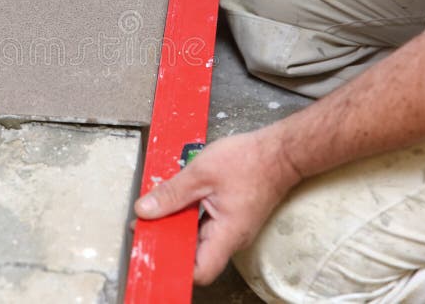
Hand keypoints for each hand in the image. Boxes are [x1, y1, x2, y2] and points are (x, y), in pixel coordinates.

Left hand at [134, 128, 301, 284]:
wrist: (279, 152)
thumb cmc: (249, 160)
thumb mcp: (201, 173)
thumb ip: (171, 193)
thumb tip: (145, 210)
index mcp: (227, 234)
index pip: (200, 271)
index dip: (175, 266)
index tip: (154, 248)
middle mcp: (232, 238)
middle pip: (195, 256)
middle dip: (169, 242)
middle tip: (147, 226)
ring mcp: (232, 229)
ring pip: (198, 240)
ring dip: (176, 227)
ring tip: (157, 212)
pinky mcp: (231, 219)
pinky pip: (205, 226)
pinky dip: (188, 217)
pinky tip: (176, 202)